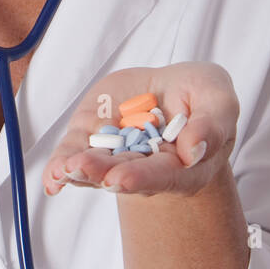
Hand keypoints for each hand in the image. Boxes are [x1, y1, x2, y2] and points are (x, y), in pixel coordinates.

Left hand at [42, 62, 238, 197]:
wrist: (170, 90)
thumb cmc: (200, 96)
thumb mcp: (218, 97)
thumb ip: (213, 123)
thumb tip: (194, 150)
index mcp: (184, 166)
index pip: (164, 175)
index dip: (142, 178)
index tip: (121, 178)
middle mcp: (146, 168)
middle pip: (125, 175)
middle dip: (102, 173)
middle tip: (83, 170)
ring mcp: (116, 156)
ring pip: (96, 169)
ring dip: (79, 171)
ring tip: (65, 169)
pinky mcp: (92, 139)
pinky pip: (74, 155)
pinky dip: (60, 167)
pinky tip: (51, 178)